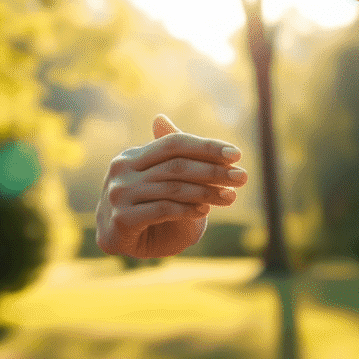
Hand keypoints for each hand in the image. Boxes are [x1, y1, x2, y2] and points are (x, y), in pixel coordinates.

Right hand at [95, 114, 247, 257]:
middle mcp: (122, 171)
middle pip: (176, 164)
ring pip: (173, 187)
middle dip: (213, 170)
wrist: (117, 241)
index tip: (236, 154)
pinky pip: (163, 209)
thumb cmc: (142, 206)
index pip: (174, 144)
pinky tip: (205, 211)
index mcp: (131, 156)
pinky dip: (187, 210)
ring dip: (207, 192)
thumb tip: (160, 117)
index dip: (206, 147)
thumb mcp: (158, 178)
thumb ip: (166, 154)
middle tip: (242, 177)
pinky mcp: (122, 218)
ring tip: (230, 197)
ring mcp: (120, 194)